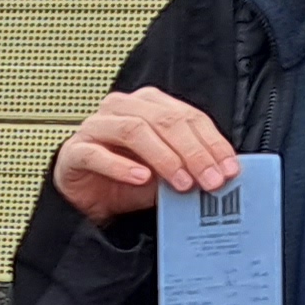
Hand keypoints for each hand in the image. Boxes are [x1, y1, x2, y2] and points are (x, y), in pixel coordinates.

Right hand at [50, 88, 241, 224]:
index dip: (212, 142)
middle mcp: (123, 108)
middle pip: (164, 121)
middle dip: (193, 152)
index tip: (229, 169)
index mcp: (149, 104)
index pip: (188, 116)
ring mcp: (96, 127)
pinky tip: (140, 179)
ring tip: (181, 182)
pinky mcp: (75, 151)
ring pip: (135, 131)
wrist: (86, 200)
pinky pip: (98, 154)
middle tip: (210, 179)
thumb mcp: (166, 173)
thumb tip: (221, 174)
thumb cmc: (126, 182)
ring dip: (164, 158)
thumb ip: (189, 167)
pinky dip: (121, 167)